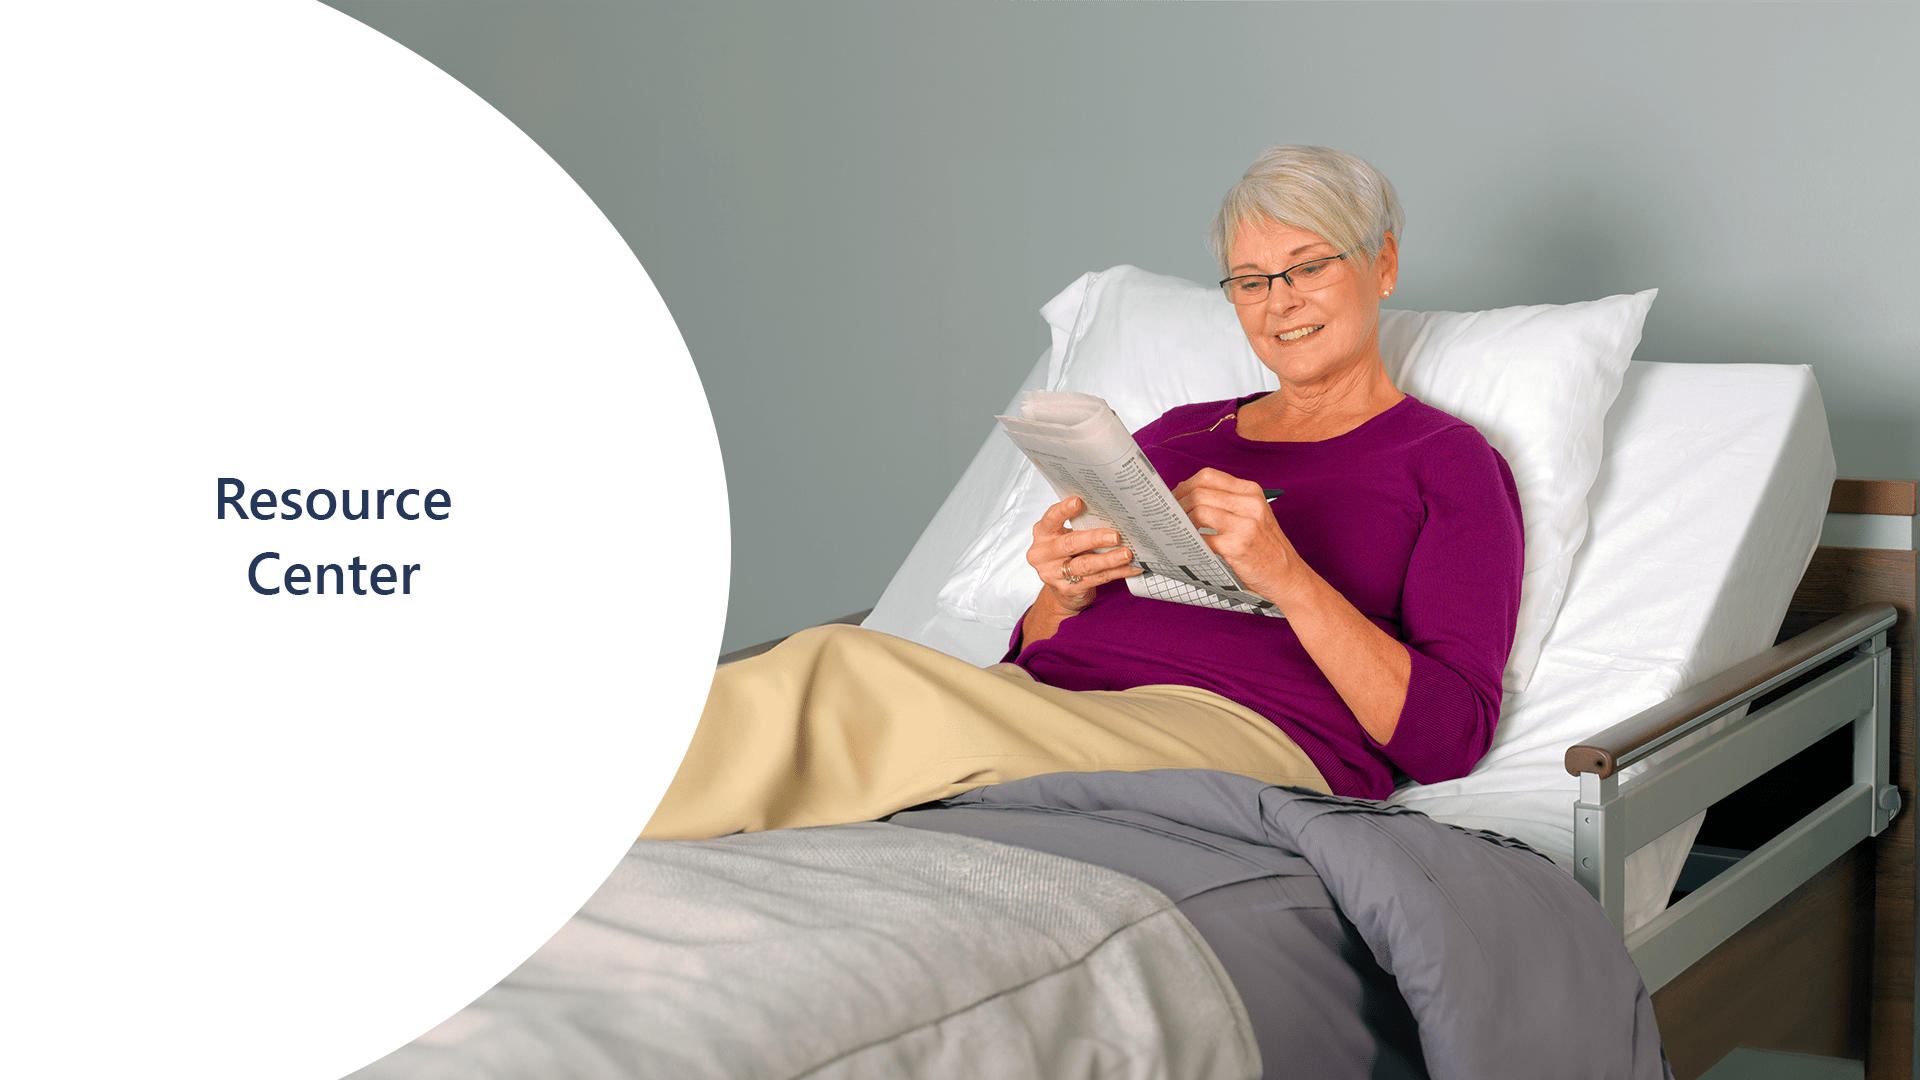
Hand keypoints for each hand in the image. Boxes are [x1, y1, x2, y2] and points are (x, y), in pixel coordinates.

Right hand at [1025, 496, 1139, 613]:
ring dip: (1108, 559)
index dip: (1063, 510)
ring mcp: (1054, 574)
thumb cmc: (1067, 554)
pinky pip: (1097, 579)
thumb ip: (1079, 525)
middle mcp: (1043, 554)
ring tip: (1127, 554)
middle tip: (1115, 536)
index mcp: (1042, 534)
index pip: (1050, 519)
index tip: (1078, 501)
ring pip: (1085, 565)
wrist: (1062, 589)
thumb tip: (1110, 512)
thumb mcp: (1065, 536)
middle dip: (1094, 538)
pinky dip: (1117, 572)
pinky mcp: (1068, 590)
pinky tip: (1131, 568)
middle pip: (1070, 544)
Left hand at [1170, 468, 1299, 602]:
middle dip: (1178, 503)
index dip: (1185, 485)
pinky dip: (1190, 540)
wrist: (1288, 575)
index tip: (1174, 497)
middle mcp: (1250, 504)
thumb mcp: (1253, 514)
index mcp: (1251, 491)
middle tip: (1169, 515)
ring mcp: (1245, 525)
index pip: (1208, 476)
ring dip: (1181, 521)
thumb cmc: (1265, 546)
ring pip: (1198, 511)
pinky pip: (1202, 538)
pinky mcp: (1238, 547)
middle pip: (1199, 492)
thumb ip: (1226, 502)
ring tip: (1177, 529)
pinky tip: (1187, 544)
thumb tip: (1185, 496)